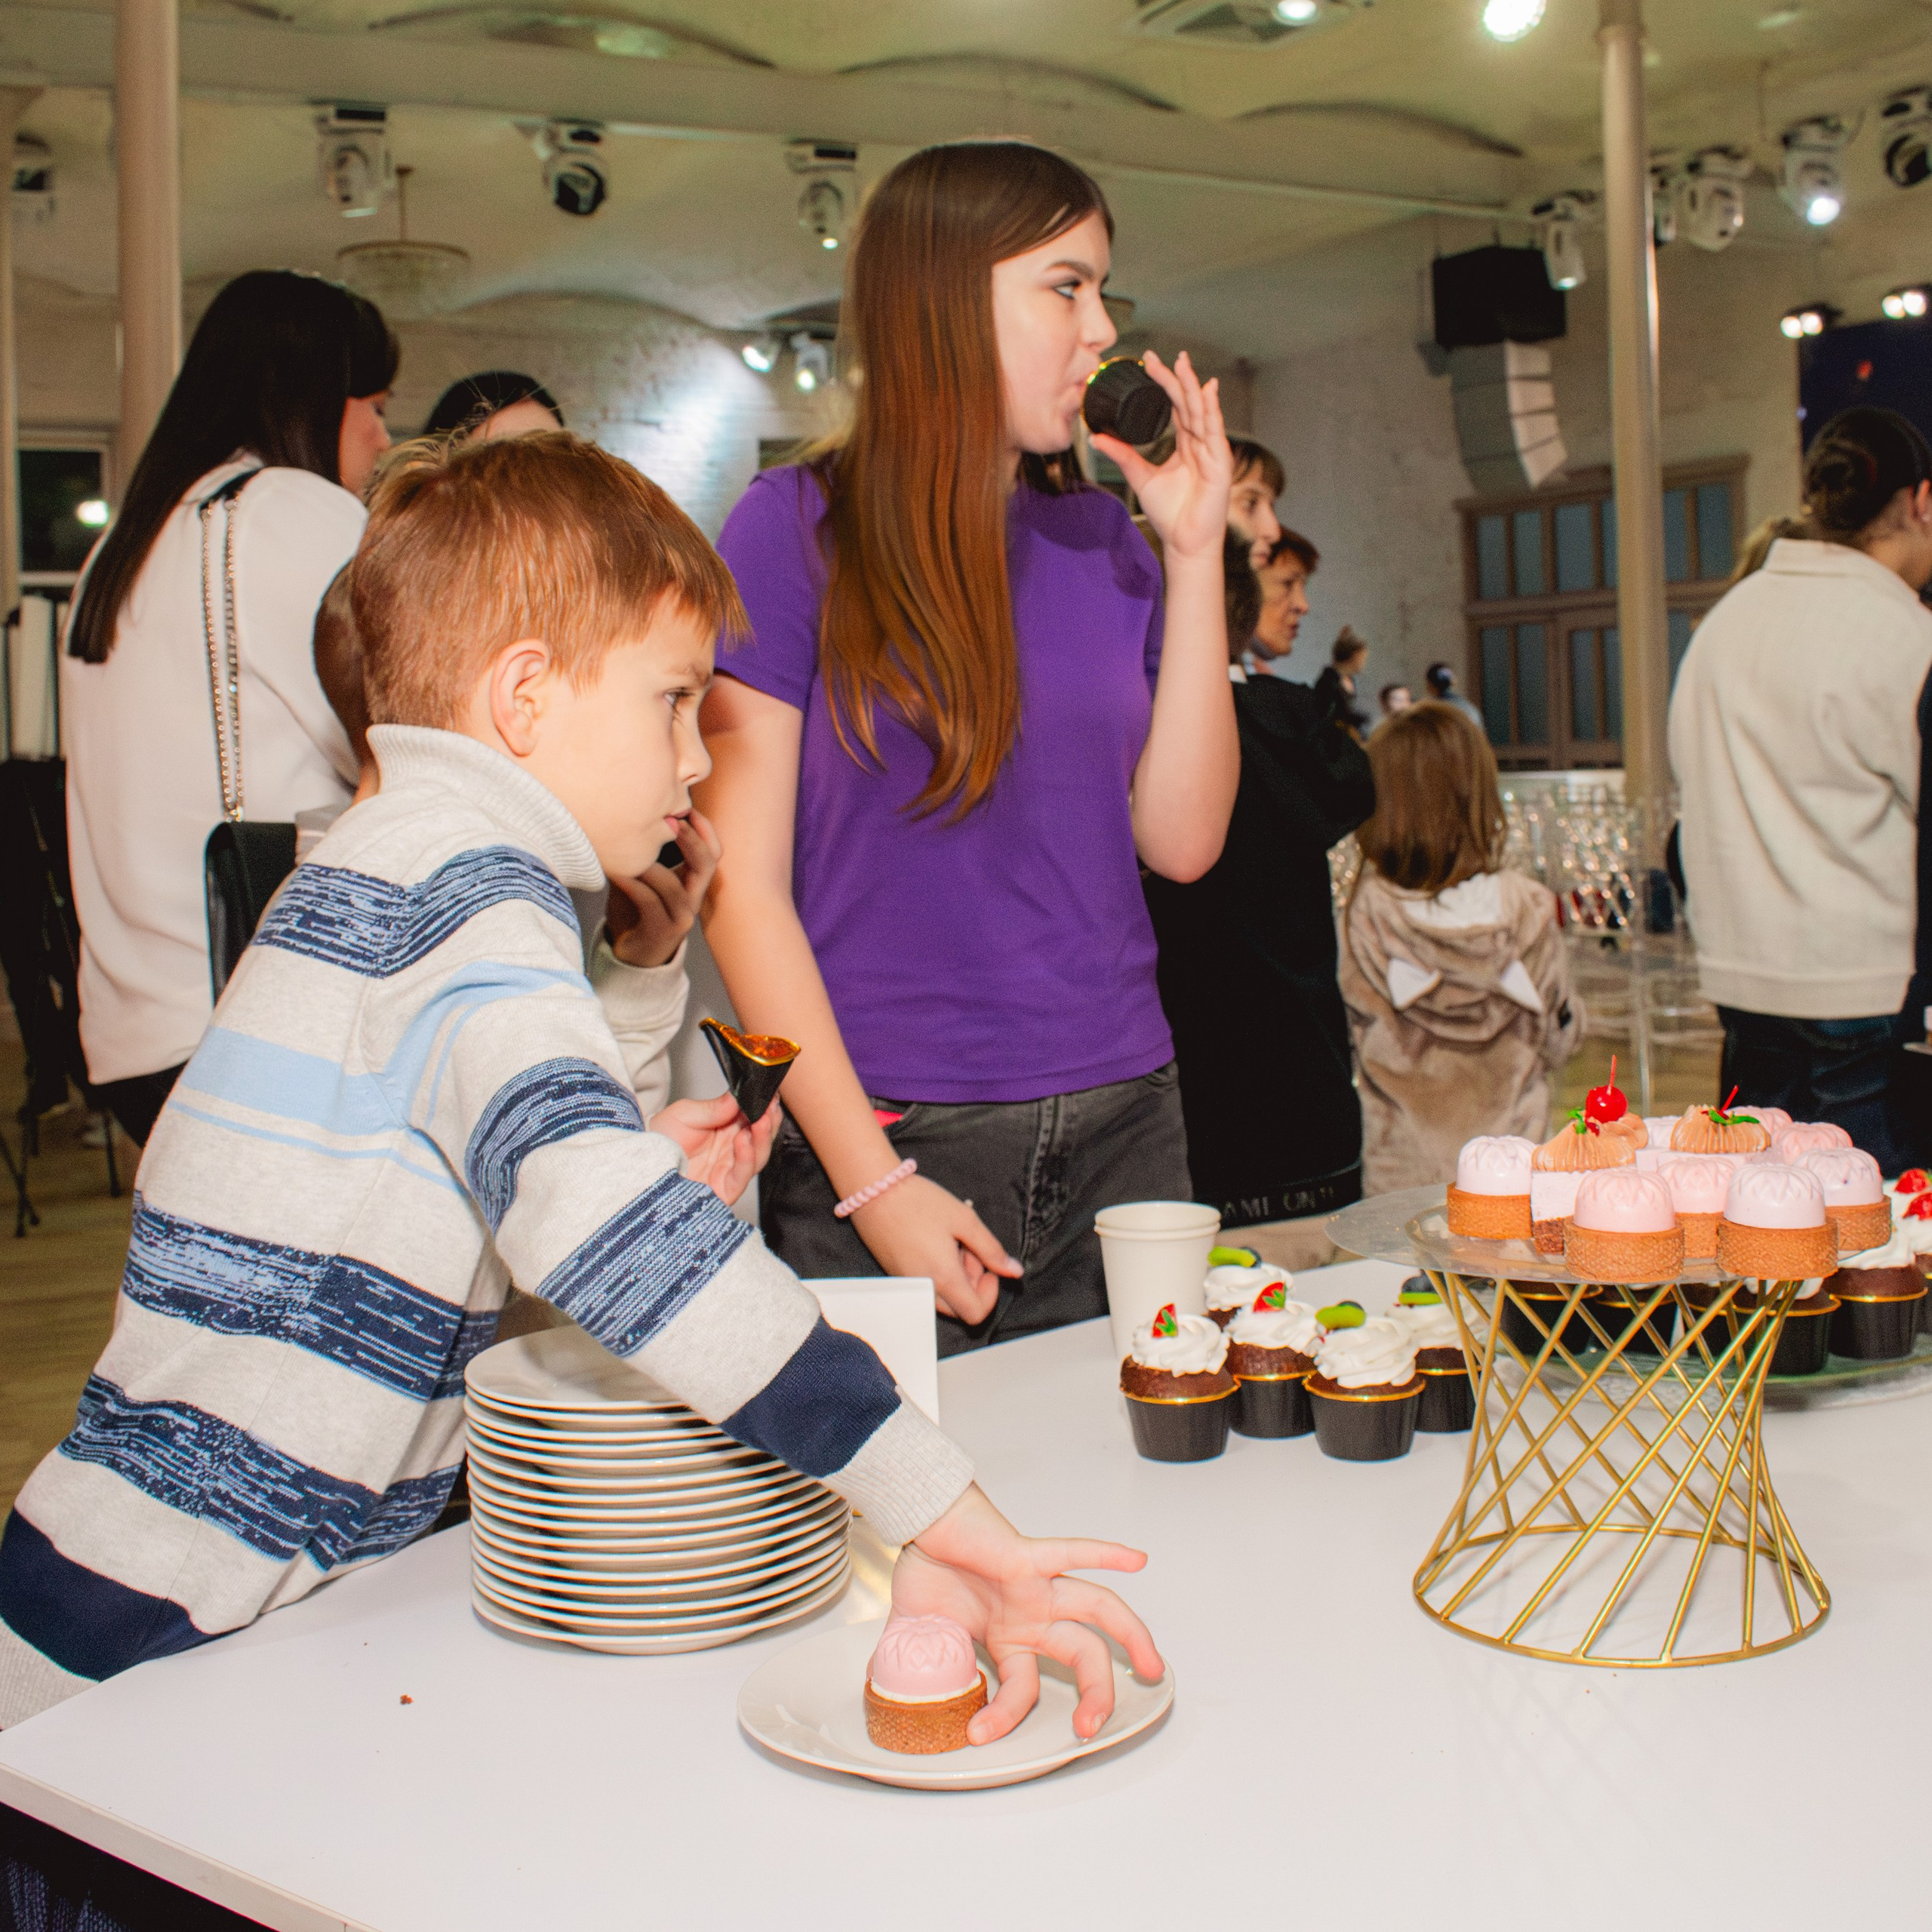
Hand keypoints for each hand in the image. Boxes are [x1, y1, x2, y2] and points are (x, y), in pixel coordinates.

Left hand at [606, 808, 722, 968]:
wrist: (631, 955)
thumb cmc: (635, 912)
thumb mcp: (640, 878)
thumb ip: (640, 854)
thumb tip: (624, 819)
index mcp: (692, 883)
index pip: (712, 852)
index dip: (705, 830)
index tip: (687, 808)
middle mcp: (693, 899)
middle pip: (707, 865)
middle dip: (692, 840)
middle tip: (673, 820)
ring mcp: (682, 917)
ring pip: (675, 886)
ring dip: (653, 864)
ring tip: (636, 846)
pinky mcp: (664, 931)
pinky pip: (651, 903)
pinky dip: (634, 884)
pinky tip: (619, 873)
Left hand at [648, 1093, 778, 1206]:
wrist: (638, 1166)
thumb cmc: (659, 1140)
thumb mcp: (684, 1114)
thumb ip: (713, 1108)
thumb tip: (738, 1098)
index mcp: (726, 1131)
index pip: (754, 1119)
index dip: (765, 1107)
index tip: (770, 1094)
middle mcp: (731, 1151)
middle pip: (761, 1139)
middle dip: (769, 1122)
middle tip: (771, 1107)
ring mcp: (728, 1171)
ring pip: (758, 1157)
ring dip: (762, 1138)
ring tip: (762, 1121)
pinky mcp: (723, 1190)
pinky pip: (741, 1176)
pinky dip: (747, 1158)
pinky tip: (744, 1141)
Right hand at [849, 1173, 1019, 1324]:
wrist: (874, 1192)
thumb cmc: (918, 1202)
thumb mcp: (965, 1220)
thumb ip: (992, 1250)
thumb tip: (1015, 1271)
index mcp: (944, 1278)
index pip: (977, 1314)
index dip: (991, 1293)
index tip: (989, 1266)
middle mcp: (924, 1289)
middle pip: (960, 1308)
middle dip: (973, 1282)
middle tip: (968, 1247)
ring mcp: (908, 1285)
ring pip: (943, 1299)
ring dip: (956, 1277)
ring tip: (951, 1241)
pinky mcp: (897, 1277)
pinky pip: (926, 1287)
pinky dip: (938, 1272)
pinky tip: (935, 1242)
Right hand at [893, 1486, 1162, 1743]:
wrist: (923, 1521)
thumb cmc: (930, 1567)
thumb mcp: (919, 1634)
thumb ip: (915, 1667)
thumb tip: (883, 1698)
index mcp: (1012, 1638)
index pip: (1024, 1688)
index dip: (1004, 1716)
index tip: (979, 1735)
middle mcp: (1034, 1615)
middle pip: (1083, 1656)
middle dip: (1099, 1692)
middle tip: (1096, 1725)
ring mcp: (1037, 1586)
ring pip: (1097, 1609)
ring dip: (1130, 1635)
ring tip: (1152, 1664)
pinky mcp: (1030, 1557)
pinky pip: (1072, 1553)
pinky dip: (1105, 1554)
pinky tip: (1137, 1559)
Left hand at [1089, 350, 1230, 564]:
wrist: (1185, 542)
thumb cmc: (1169, 514)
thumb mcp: (1140, 477)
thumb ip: (1122, 455)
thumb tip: (1096, 437)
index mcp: (1186, 445)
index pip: (1176, 407)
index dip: (1164, 385)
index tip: (1148, 363)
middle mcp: (1200, 443)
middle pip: (1187, 403)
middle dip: (1174, 378)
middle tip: (1156, 357)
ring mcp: (1212, 451)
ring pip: (1201, 410)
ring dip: (1191, 386)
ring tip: (1181, 362)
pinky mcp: (1220, 462)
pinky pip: (1214, 430)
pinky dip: (1211, 409)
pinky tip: (1207, 390)